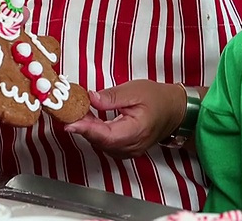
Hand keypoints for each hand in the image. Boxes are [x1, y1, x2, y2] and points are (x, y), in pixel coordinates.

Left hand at [64, 80, 186, 158]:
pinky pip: (105, 144)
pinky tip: (88, 121)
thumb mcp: (134, 90)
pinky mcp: (124, 150)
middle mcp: (132, 146)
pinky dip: (94, 133)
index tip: (69, 123)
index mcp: (136, 131)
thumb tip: (90, 98)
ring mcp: (128, 151)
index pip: (106, 135)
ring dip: (87, 130)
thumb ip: (111, 97)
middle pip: (100, 141)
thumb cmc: (157, 99)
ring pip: (100, 144)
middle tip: (68, 112)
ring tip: (76, 113)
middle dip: (82, 127)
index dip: (86, 129)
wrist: (173, 111)